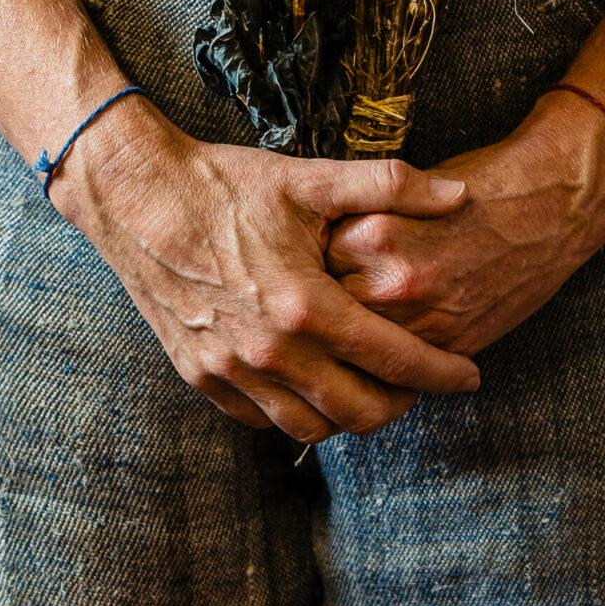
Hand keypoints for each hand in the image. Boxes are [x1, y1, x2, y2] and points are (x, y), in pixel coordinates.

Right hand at [50, 97, 481, 443]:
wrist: (135, 196)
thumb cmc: (226, 183)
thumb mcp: (311, 177)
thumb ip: (392, 186)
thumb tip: (461, 195)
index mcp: (307, 306)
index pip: (397, 361)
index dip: (443, 374)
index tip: (469, 376)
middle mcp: (270, 350)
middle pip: (360, 413)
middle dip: (402, 406)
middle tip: (419, 384)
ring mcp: (230, 370)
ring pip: (310, 427)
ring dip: (349, 415)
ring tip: (369, 387)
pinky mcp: (200, 376)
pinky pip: (262, 419)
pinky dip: (297, 411)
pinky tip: (313, 384)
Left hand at [326, 91, 604, 356]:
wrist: (550, 209)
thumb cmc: (477, 190)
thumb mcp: (406, 195)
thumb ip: (358, 222)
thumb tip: (316, 251)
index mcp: (374, 235)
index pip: (313, 262)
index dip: (316, 262)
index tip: (320, 260)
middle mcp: (393, 283)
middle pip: (329, 309)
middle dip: (329, 302)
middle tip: (338, 291)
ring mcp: (423, 321)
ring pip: (360, 343)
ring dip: (357, 333)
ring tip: (364, 314)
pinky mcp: (450, 346)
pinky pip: (399, 363)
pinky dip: (392, 352)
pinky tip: (394, 336)